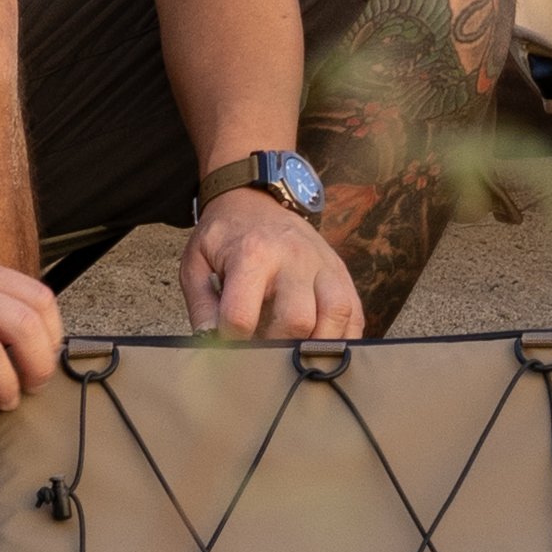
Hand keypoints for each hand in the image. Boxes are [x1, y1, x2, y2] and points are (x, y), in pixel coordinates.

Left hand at [181, 191, 365, 342]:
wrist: (254, 198)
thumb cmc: (226, 235)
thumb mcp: (196, 262)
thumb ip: (201, 306)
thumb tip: (212, 344)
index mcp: (252, 254)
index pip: (241, 317)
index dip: (230, 342)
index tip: (228, 345)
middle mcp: (293, 257)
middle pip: (297, 320)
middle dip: (277, 349)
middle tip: (263, 353)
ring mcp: (322, 263)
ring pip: (336, 314)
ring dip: (317, 344)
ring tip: (296, 353)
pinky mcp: (340, 270)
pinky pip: (355, 312)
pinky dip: (345, 337)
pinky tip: (323, 347)